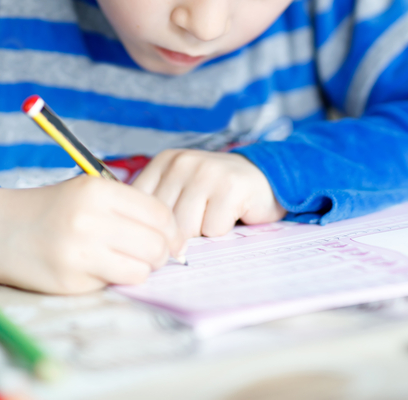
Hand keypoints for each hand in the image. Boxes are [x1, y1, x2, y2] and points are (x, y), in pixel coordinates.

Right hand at [0, 174, 182, 293]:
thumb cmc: (52, 209)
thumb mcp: (88, 191)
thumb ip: (128, 206)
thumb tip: (172, 234)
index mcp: (98, 191)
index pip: (160, 214)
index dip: (171, 229)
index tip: (168, 236)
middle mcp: (90, 219)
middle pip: (156, 244)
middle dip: (161, 252)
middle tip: (152, 253)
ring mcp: (80, 252)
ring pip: (142, 269)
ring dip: (142, 269)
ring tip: (128, 261)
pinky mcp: (71, 280)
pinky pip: (117, 283)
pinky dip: (118, 278)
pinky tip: (103, 268)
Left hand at [132, 150, 286, 238]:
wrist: (264, 178)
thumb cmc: (217, 193)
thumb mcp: (180, 192)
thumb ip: (159, 210)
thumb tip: (146, 245)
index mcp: (163, 162)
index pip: (143, 211)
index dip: (158, 230)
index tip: (175, 228)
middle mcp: (181, 162)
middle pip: (165, 223)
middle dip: (183, 233)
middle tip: (202, 220)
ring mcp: (206, 171)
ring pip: (187, 229)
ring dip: (204, 232)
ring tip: (215, 215)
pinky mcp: (231, 186)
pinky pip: (214, 229)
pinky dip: (223, 231)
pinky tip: (232, 214)